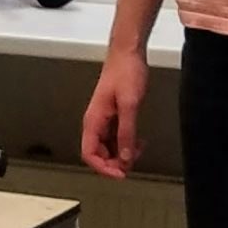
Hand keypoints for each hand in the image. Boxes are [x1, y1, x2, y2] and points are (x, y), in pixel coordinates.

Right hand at [82, 47, 148, 179]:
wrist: (128, 53)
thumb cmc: (125, 72)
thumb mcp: (129, 105)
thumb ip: (126, 133)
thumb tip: (125, 157)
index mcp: (93, 120)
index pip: (89, 153)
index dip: (103, 168)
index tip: (120, 174)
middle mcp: (96, 122)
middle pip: (98, 153)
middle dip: (114, 163)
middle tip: (132, 165)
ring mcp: (104, 119)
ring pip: (108, 146)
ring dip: (122, 153)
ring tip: (138, 152)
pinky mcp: (113, 114)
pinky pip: (116, 136)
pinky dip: (126, 143)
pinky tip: (138, 141)